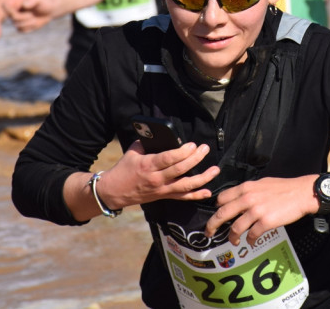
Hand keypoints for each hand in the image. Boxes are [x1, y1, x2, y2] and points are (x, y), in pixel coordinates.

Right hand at [5, 0, 53, 32]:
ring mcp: (16, 19)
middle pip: (13, 18)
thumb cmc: (44, 1)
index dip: (10, 10)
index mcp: (15, 1)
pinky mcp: (21, 27)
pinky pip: (22, 30)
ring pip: (17, 25)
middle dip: (24, 17)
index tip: (22, 8)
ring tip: (34, 18)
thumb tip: (24, 5)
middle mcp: (13, 11)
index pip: (5, 6)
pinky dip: (29, 28)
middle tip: (32, 14)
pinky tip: (34, 23)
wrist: (50, 10)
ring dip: (28, 23)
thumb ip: (32, 0)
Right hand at [100, 141, 219, 210]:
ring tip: (215, 169)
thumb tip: (161, 131)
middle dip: (195, 159)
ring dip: (202, 178)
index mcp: (147, 165)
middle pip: (180, 170)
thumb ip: (147, 141)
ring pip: (185, 185)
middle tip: (204, 149)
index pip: (168, 159)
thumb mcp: (133, 151)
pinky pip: (183, 197)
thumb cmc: (124, 168)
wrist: (114, 192)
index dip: (182, 152)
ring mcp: (162, 189)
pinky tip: (208, 191)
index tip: (192, 145)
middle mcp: (156, 179)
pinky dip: (196, 195)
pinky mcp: (164, 196)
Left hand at [206, 175, 318, 244]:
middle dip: (212, 226)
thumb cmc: (284, 188)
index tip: (216, 216)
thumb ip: (248, 191)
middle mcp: (248, 199)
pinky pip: (252, 235)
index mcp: (246, 188)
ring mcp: (256, 211)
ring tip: (233, 241)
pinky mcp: (266, 222)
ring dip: (232, 237)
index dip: (217, 208)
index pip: (222, 199)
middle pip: (222, 214)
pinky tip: (251, 241)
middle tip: (209, 233)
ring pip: (235, 228)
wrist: (301, 193)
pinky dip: (250, 240)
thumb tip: (238, 199)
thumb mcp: (262, 183)